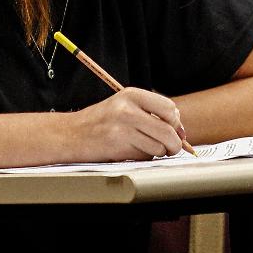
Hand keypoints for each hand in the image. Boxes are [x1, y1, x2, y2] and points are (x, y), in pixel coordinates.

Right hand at [68, 87, 186, 161]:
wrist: (70, 134)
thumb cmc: (100, 122)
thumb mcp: (124, 106)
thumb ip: (151, 113)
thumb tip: (181, 132)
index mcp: (132, 94)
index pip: (169, 108)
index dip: (176, 123)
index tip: (174, 131)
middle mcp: (128, 109)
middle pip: (168, 130)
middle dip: (174, 144)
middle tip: (171, 148)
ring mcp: (122, 128)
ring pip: (158, 147)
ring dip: (156, 152)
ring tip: (141, 147)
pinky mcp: (118, 146)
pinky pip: (144, 157)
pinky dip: (142, 158)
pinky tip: (129, 151)